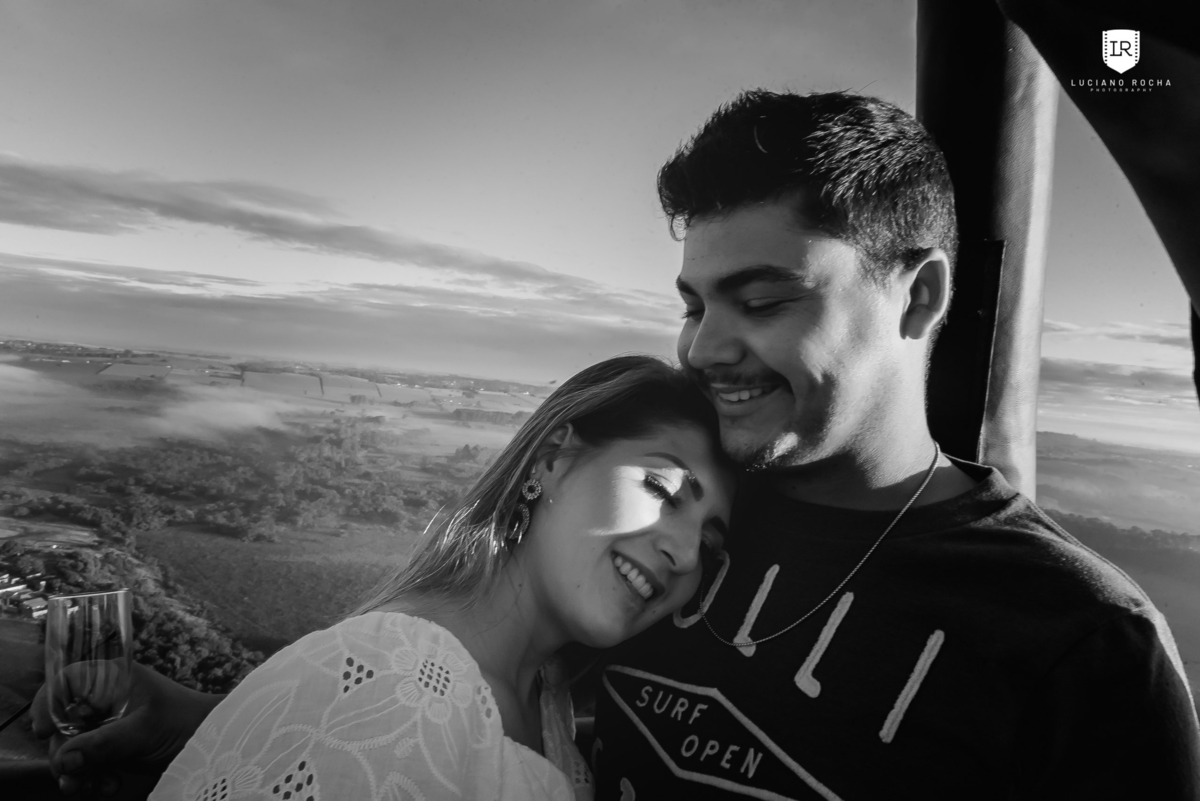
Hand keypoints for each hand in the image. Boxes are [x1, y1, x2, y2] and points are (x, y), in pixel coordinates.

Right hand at [31, 662, 225, 797]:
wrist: (215, 746)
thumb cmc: (187, 724)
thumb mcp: (144, 731)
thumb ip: (104, 743)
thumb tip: (64, 758)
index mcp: (114, 678)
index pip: (66, 681)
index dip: (49, 703)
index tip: (45, 732)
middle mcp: (106, 698)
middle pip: (63, 721)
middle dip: (64, 751)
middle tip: (70, 777)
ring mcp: (109, 724)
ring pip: (72, 746)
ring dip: (77, 770)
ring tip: (91, 787)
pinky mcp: (113, 747)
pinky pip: (88, 762)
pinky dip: (91, 777)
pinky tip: (108, 786)